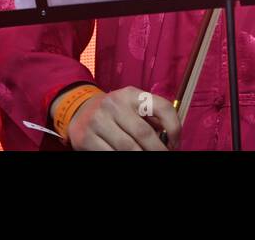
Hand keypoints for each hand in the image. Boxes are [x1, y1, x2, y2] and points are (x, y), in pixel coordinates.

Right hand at [63, 86, 180, 150]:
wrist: (79, 110)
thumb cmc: (115, 112)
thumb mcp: (133, 106)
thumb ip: (151, 118)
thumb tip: (170, 139)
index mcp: (132, 95)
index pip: (162, 107)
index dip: (174, 127)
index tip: (175, 144)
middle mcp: (114, 104)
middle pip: (144, 133)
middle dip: (157, 150)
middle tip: (163, 156)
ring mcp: (98, 120)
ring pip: (127, 148)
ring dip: (141, 157)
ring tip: (147, 160)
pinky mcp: (86, 138)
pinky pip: (110, 155)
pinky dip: (122, 160)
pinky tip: (128, 160)